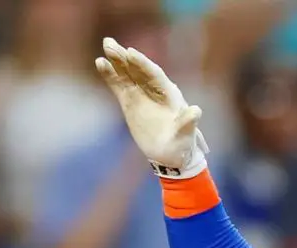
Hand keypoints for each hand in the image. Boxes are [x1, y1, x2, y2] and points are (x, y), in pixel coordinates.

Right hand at [95, 37, 209, 178]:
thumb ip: (188, 123)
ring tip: (106, 46)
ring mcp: (141, 94)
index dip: (143, 64)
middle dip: (126, 57)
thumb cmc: (181, 145)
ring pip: (128, 74)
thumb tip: (196, 111)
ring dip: (116, 60)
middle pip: (139, 70)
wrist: (170, 154)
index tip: (131, 53)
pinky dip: (110, 75)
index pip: (155, 75)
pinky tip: (100, 63)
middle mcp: (155, 90)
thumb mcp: (186, 136)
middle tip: (110, 43)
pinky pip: (119, 85)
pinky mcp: (130, 101)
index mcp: (169, 95)